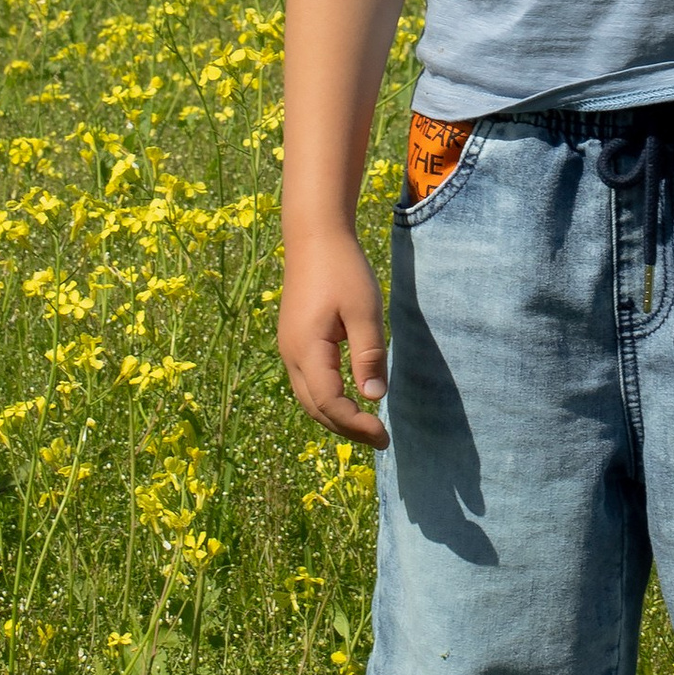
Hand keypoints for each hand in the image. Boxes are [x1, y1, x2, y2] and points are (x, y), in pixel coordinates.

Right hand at [278, 225, 389, 447]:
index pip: (330, 404)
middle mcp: (291, 355)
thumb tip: (374, 398)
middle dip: (346, 429)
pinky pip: (308, 382)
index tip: (384, 434)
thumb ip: (368, 355)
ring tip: (367, 426)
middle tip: (380, 439)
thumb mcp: (364, 311)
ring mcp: (289, 348)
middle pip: (315, 408)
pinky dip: (328, 399)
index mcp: (307, 350)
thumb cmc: (343, 269)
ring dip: (336, 417)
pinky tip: (350, 398)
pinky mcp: (294, 341)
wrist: (314, 236)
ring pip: (309, 398)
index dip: (356, 425)